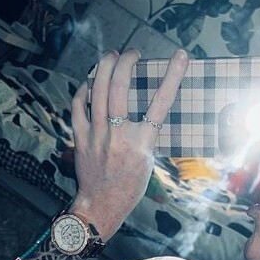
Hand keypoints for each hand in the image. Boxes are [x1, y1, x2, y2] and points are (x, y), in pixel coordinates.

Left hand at [69, 47, 188, 237]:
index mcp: (142, 143)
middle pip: (121, 88)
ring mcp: (97, 136)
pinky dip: (84, 90)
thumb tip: (149, 110)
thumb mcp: (148, 161)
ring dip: (105, 67)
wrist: (101, 205)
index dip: (173, 76)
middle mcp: (119, 136)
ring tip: (111, 56)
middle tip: (131, 53)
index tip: (180, 56)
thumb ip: (147, 135)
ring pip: (98, 91)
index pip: (161, 103)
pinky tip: (90, 82)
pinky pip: (78, 106)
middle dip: (126, 62)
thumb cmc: (129, 187)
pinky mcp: (80, 139)